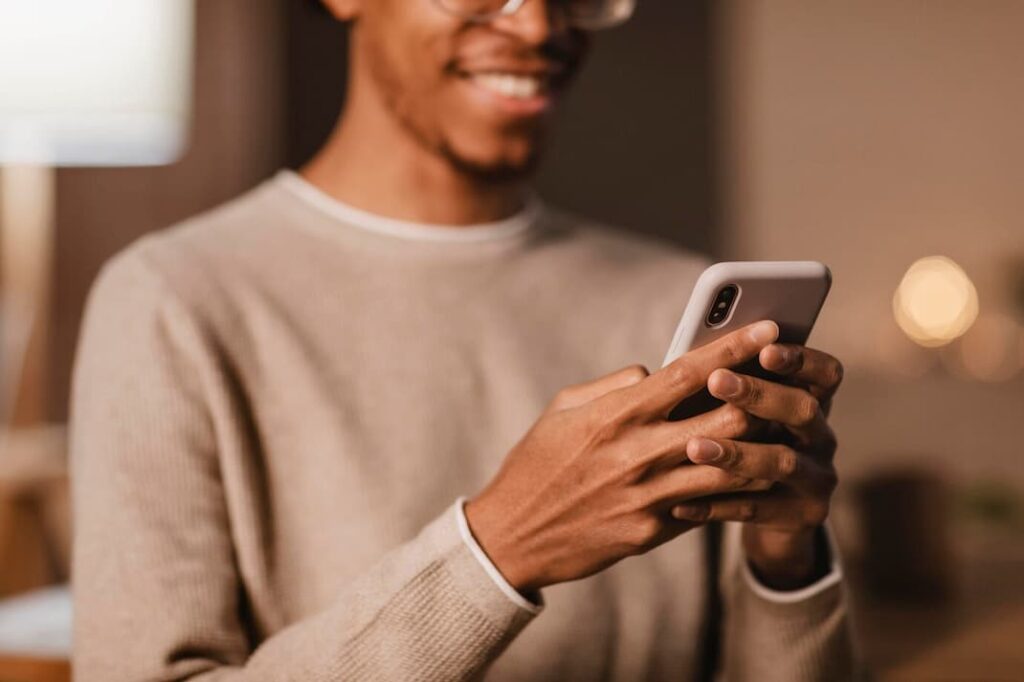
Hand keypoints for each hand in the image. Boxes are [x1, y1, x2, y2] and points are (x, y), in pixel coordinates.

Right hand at [465, 321, 780, 593]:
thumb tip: (657, 372)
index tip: (771, 329)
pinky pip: (707, 504)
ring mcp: (649, 496)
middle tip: (786, 383)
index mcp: (616, 414)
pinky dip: (732, 487)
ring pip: (731, 466)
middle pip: (728, 417)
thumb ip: (615, 385)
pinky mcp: (652, 531)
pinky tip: (752, 474)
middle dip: (764, 396)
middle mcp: (638, 453)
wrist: (512, 537)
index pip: (690, 372)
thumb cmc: (536, 464)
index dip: (735, 347)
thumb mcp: (562, 409)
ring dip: (761, 445)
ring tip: (783, 429)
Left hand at [670, 345, 844, 588]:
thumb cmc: (745, 445)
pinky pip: (756, 509)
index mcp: (811, 401)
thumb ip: (728, 387)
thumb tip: (688, 356)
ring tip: (693, 447)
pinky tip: (679, 504)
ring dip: (736, 452)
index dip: (800, 359)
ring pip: (781, 462)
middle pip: (803, 409)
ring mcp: (816, 478)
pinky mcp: (802, 516)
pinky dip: (716, 506)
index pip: (824, 373)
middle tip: (717, 381)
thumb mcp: (743, 413)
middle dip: (760, 394)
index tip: (765, 349)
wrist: (772, 520)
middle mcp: (821, 437)